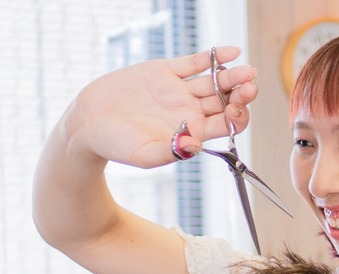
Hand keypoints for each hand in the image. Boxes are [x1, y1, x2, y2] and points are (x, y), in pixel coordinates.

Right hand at [66, 47, 257, 168]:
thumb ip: (171, 152)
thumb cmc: (116, 146)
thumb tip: (194, 147)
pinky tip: (230, 52)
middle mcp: (189, 111)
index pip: (226, 125)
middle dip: (242, 94)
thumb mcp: (143, 155)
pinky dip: (212, 56)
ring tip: (246, 71)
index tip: (238, 110)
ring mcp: (179, 90)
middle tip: (250, 87)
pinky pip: (194, 62)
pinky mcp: (165, 72)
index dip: (238, 117)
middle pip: (226, 101)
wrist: (88, 123)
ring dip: (232, 76)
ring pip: (214, 81)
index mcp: (191, 133)